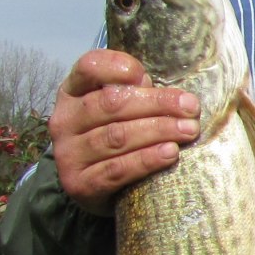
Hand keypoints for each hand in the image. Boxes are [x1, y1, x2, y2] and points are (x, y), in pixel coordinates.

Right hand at [48, 49, 199, 215]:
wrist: (94, 187)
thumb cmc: (114, 136)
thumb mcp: (119, 109)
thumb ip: (134, 92)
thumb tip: (159, 90)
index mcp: (72, 92)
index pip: (88, 67)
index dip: (117, 66)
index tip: (147, 75)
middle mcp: (64, 121)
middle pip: (111, 104)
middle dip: (157, 104)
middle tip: (190, 108)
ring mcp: (68, 154)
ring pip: (117, 137)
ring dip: (159, 131)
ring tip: (188, 130)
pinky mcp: (79, 184)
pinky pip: (117, 169)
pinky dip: (147, 159)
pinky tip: (170, 153)